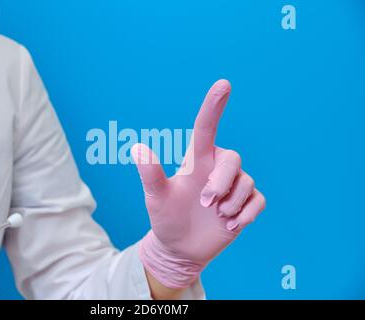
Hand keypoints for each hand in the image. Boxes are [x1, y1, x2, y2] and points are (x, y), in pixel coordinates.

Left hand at [132, 80, 265, 289]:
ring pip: (247, 182)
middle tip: (206, 203)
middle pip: (234, 158)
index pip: (206, 128)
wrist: (180, 248)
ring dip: (231, 204)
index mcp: (196, 161)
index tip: (223, 84)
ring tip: (216, 216)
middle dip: (221, 182)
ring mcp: (233, 187)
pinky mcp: (245, 204)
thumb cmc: (166, 218)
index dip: (214, 106)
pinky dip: (246, 215)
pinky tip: (230, 225)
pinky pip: (258, 201)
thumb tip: (136, 148)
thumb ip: (150, 175)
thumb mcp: (155, 198)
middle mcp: (216, 169)